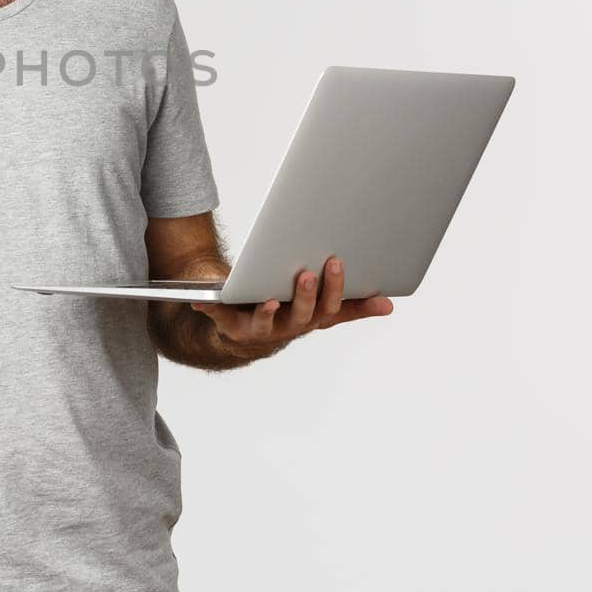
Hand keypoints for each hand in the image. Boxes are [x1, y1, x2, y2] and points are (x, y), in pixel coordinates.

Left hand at [190, 257, 393, 355]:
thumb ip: (353, 306)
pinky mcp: (229, 324)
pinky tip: (201, 302)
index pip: (329, 308)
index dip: (335, 289)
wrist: (241, 324)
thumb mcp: (319, 305)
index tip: (338, 263)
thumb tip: (389, 305)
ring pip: (267, 322)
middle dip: (306, 295)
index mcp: (310, 318)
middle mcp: (288, 327)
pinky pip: (219, 316)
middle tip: (308, 271)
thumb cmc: (285, 306)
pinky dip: (211, 310)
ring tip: (270, 297)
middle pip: (302, 315)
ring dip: (270, 310)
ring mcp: (259, 328)